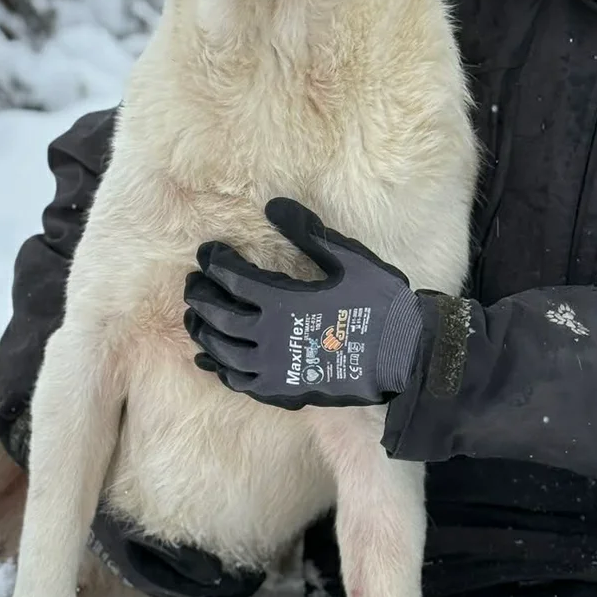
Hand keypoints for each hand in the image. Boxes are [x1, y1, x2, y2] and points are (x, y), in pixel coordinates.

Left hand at [183, 198, 422, 408]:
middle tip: (192, 284)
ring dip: (203, 333)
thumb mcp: (350, 260)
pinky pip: (239, 382)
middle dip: (201, 296)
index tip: (207, 252)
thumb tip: (274, 205)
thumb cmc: (380, 305)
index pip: (233, 279)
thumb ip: (308, 233)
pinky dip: (219, 369)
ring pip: (222, 352)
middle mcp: (269, 337)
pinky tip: (211, 360)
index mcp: (282, 301)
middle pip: (218, 316)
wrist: (404, 359)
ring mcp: (273, 369)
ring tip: (195, 319)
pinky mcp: (282, 391)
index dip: (215, 263)